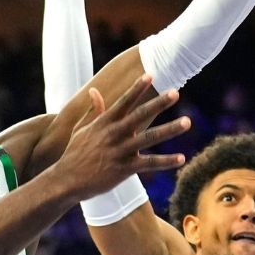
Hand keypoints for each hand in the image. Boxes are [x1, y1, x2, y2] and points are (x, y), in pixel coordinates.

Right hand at [54, 74, 189, 199]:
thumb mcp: (80, 129)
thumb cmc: (74, 154)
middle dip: (159, 103)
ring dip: (170, 129)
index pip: (124, 101)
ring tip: (187, 122)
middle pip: (141, 114)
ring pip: (149, 137)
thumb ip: (92, 111)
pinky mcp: (125, 169)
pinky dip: (166, 161)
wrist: (67, 180)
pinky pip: (150, 163)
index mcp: (105, 123)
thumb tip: (94, 91)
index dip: (137, 87)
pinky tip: (181, 158)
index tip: (151, 74)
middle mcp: (114, 134)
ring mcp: (121, 151)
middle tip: (176, 92)